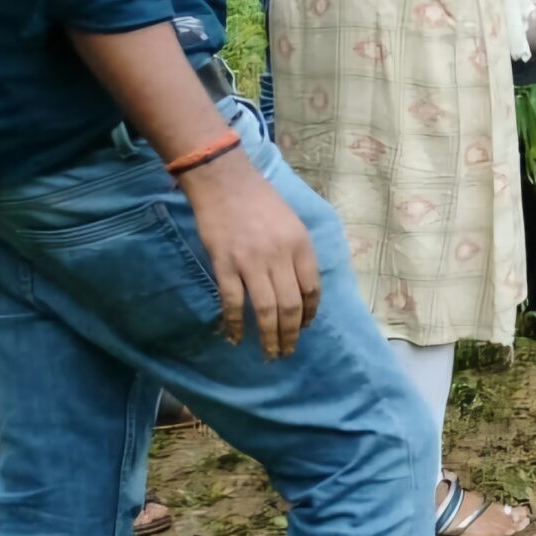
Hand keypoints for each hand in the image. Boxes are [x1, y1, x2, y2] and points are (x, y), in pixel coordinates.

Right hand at [180, 148, 320, 356]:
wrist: (224, 181)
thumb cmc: (260, 199)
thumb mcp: (292, 222)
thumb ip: (297, 253)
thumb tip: (301, 286)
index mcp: (301, 245)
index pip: (312, 289)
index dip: (310, 314)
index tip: (306, 328)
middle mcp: (279, 256)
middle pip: (290, 306)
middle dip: (291, 334)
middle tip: (287, 352)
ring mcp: (250, 262)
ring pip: (265, 310)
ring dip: (269, 336)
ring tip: (269, 353)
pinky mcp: (224, 264)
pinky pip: (232, 301)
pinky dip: (235, 323)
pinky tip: (236, 337)